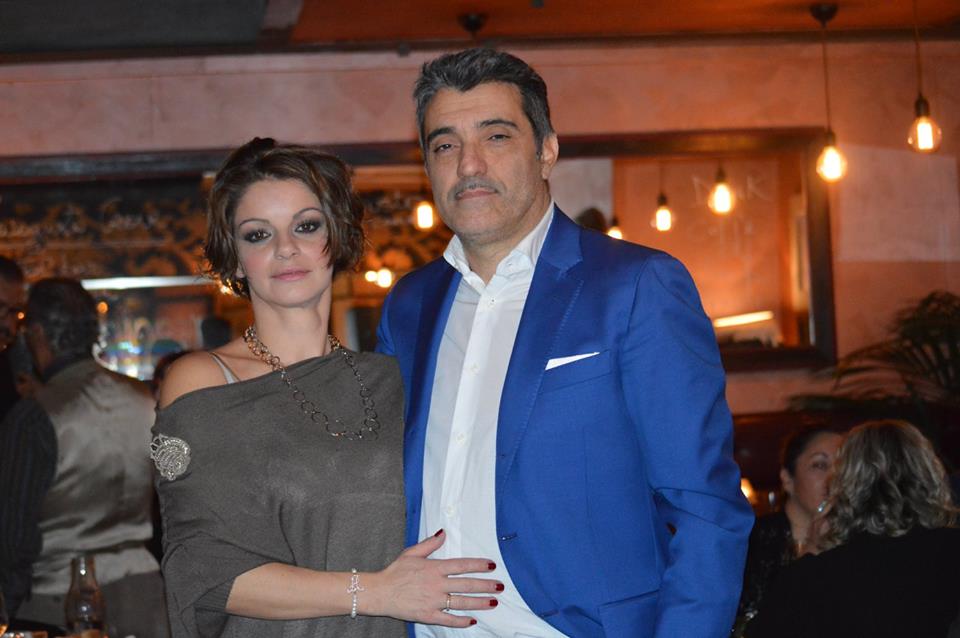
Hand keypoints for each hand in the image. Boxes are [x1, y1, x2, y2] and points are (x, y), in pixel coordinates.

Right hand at [366, 530, 501, 626]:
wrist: (380, 592)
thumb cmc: (395, 572)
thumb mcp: (411, 553)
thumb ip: (429, 544)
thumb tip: (443, 533)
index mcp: (434, 568)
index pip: (462, 565)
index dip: (478, 565)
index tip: (492, 565)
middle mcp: (436, 584)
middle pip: (466, 584)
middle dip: (485, 585)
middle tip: (500, 586)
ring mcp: (433, 601)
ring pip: (461, 602)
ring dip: (479, 602)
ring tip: (493, 602)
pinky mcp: (427, 615)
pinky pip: (447, 619)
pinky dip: (461, 621)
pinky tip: (472, 621)